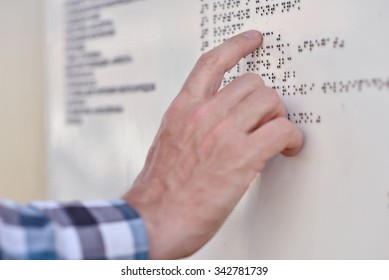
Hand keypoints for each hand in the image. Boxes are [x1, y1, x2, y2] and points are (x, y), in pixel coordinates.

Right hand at [123, 30, 303, 258]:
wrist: (152, 220)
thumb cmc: (158, 190)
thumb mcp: (168, 143)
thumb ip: (192, 125)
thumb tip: (220, 121)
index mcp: (182, 109)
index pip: (212, 62)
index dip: (236, 46)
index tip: (252, 40)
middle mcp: (203, 114)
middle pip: (252, 83)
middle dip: (265, 100)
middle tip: (267, 118)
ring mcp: (222, 133)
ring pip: (269, 101)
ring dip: (279, 117)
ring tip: (276, 135)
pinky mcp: (241, 157)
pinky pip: (281, 130)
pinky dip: (292, 138)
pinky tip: (288, 148)